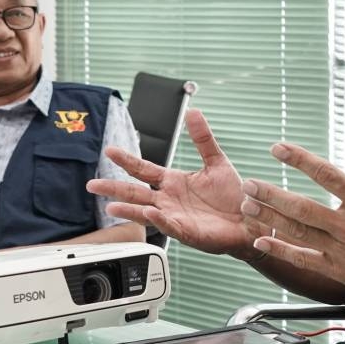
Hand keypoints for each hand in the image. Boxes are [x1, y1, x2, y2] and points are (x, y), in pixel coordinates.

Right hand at [87, 109, 264, 259]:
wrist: (252, 218)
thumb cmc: (234, 195)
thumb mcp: (216, 161)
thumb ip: (202, 138)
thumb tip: (193, 112)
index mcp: (173, 182)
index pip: (143, 169)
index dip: (126, 160)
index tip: (109, 150)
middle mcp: (169, 200)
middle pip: (135, 192)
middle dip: (113, 188)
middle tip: (92, 184)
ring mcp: (176, 217)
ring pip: (145, 212)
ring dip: (128, 210)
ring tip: (110, 207)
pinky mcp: (188, 232)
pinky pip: (170, 225)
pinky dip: (159, 220)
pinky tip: (149, 213)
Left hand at [241, 121, 344, 306]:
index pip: (327, 175)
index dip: (300, 160)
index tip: (278, 148)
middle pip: (304, 208)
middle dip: (273, 195)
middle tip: (249, 183)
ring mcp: (341, 251)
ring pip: (298, 232)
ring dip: (270, 218)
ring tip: (247, 205)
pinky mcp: (337, 270)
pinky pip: (303, 259)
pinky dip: (280, 249)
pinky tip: (260, 240)